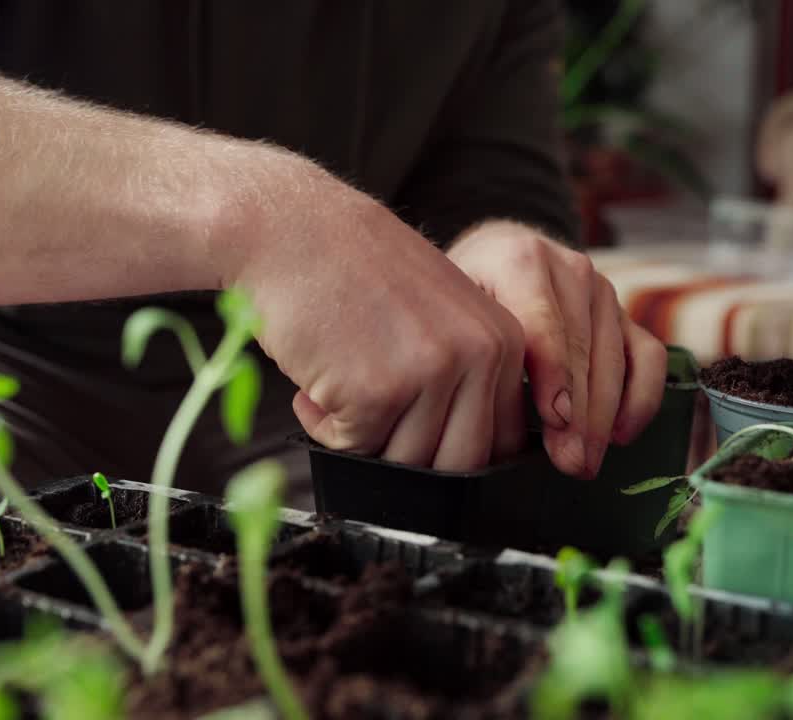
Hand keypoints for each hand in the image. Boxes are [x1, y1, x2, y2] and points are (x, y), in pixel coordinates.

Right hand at [228, 158, 527, 470]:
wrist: (288, 230)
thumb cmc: (352, 271)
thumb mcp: (440, 311)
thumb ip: (468, 372)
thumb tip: (468, 457)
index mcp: (503, 338)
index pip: (500, 441)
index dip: (448, 452)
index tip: (407, 429)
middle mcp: (478, 355)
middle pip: (457, 463)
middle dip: (406, 457)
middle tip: (366, 414)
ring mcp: (430, 374)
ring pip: (406, 463)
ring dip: (361, 439)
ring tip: (335, 387)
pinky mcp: (377, 392)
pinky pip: (354, 449)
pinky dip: (323, 427)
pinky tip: (312, 387)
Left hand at [446, 221, 666, 478]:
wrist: (494, 258)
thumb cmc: (466, 295)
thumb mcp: (452, 309)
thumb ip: (471, 346)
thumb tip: (487, 415)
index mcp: (519, 259)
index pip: (542, 325)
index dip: (553, 376)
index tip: (556, 420)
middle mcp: (569, 268)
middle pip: (582, 349)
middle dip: (579, 414)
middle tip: (570, 462)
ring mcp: (603, 290)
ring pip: (616, 359)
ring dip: (604, 418)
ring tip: (585, 461)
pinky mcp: (626, 313)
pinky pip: (649, 357)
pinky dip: (642, 398)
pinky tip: (620, 435)